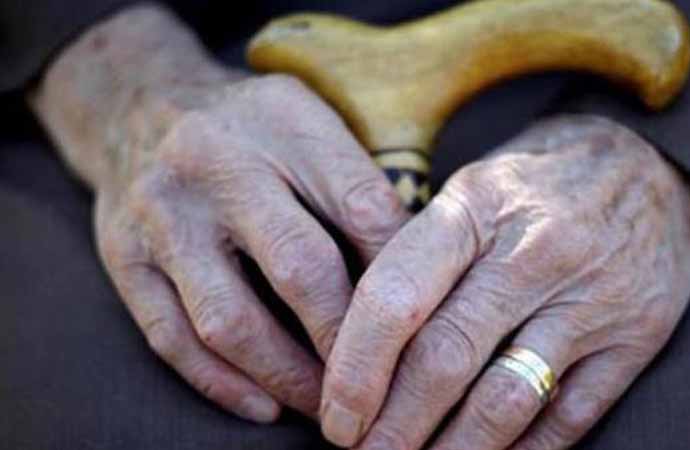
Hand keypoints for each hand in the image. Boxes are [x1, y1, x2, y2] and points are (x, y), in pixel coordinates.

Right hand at [29, 6, 407, 422]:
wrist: (138, 106)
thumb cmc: (248, 125)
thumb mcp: (308, 121)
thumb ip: (355, 185)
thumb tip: (407, 276)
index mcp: (281, 121)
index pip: (361, 208)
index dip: (397, 277)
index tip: (419, 325)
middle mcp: (215, 165)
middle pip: (299, 267)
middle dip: (344, 338)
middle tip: (378, 382)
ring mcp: (163, 216)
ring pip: (229, 320)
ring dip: (286, 377)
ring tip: (325, 405)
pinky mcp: (124, 258)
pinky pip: (171, 338)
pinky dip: (222, 385)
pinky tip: (264, 405)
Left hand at [320, 115, 689, 448]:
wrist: (641, 164)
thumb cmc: (532, 182)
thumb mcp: (467, 189)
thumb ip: (416, 257)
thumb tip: (356, 342)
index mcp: (474, 208)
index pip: (397, 296)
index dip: (355, 367)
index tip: (336, 412)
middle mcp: (532, 255)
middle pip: (444, 358)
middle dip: (393, 422)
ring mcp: (589, 302)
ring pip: (503, 400)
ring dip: (449, 449)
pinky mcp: (632, 340)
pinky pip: (567, 418)